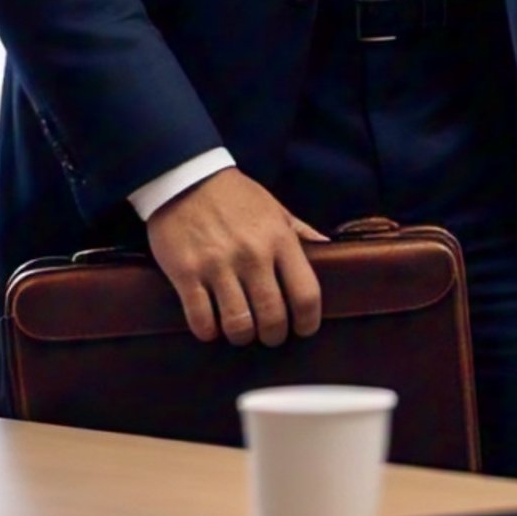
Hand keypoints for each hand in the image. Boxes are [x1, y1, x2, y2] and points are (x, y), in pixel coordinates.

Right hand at [146, 167, 328, 345]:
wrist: (186, 179)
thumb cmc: (236, 197)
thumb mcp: (276, 209)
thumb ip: (302, 233)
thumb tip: (330, 250)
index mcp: (280, 239)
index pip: (306, 294)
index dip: (308, 321)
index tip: (304, 328)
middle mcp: (253, 254)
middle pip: (273, 317)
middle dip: (274, 336)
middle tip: (270, 335)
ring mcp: (218, 265)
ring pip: (239, 325)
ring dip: (242, 336)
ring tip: (242, 331)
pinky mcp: (186, 274)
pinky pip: (201, 321)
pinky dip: (209, 331)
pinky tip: (212, 324)